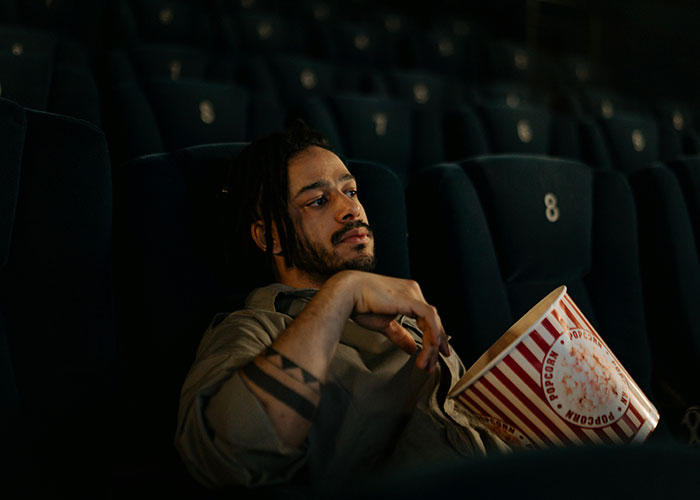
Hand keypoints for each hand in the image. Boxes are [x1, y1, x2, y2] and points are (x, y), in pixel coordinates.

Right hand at [336, 271, 450, 372]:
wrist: (348, 293)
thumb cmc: (361, 305)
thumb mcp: (384, 325)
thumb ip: (400, 335)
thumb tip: (412, 349)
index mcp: (408, 296)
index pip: (428, 319)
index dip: (434, 338)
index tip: (435, 355)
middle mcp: (413, 292)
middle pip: (433, 321)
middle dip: (435, 346)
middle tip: (432, 366)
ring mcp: (413, 293)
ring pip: (433, 321)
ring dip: (432, 345)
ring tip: (427, 363)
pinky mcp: (410, 298)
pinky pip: (429, 316)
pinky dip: (433, 332)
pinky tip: (433, 346)